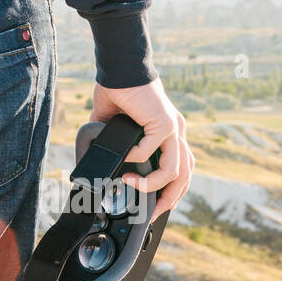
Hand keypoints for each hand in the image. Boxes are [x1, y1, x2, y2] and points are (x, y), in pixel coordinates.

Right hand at [91, 79, 193, 220]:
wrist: (119, 67)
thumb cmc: (118, 91)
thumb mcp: (115, 126)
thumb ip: (113, 144)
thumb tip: (96, 162)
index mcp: (170, 132)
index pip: (183, 168)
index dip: (173, 190)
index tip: (157, 205)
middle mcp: (177, 131)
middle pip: (185, 175)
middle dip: (170, 199)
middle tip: (153, 212)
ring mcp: (173, 127)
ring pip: (174, 170)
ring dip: (152, 184)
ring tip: (132, 184)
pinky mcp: (163, 121)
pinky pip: (150, 150)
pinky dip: (136, 158)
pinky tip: (125, 157)